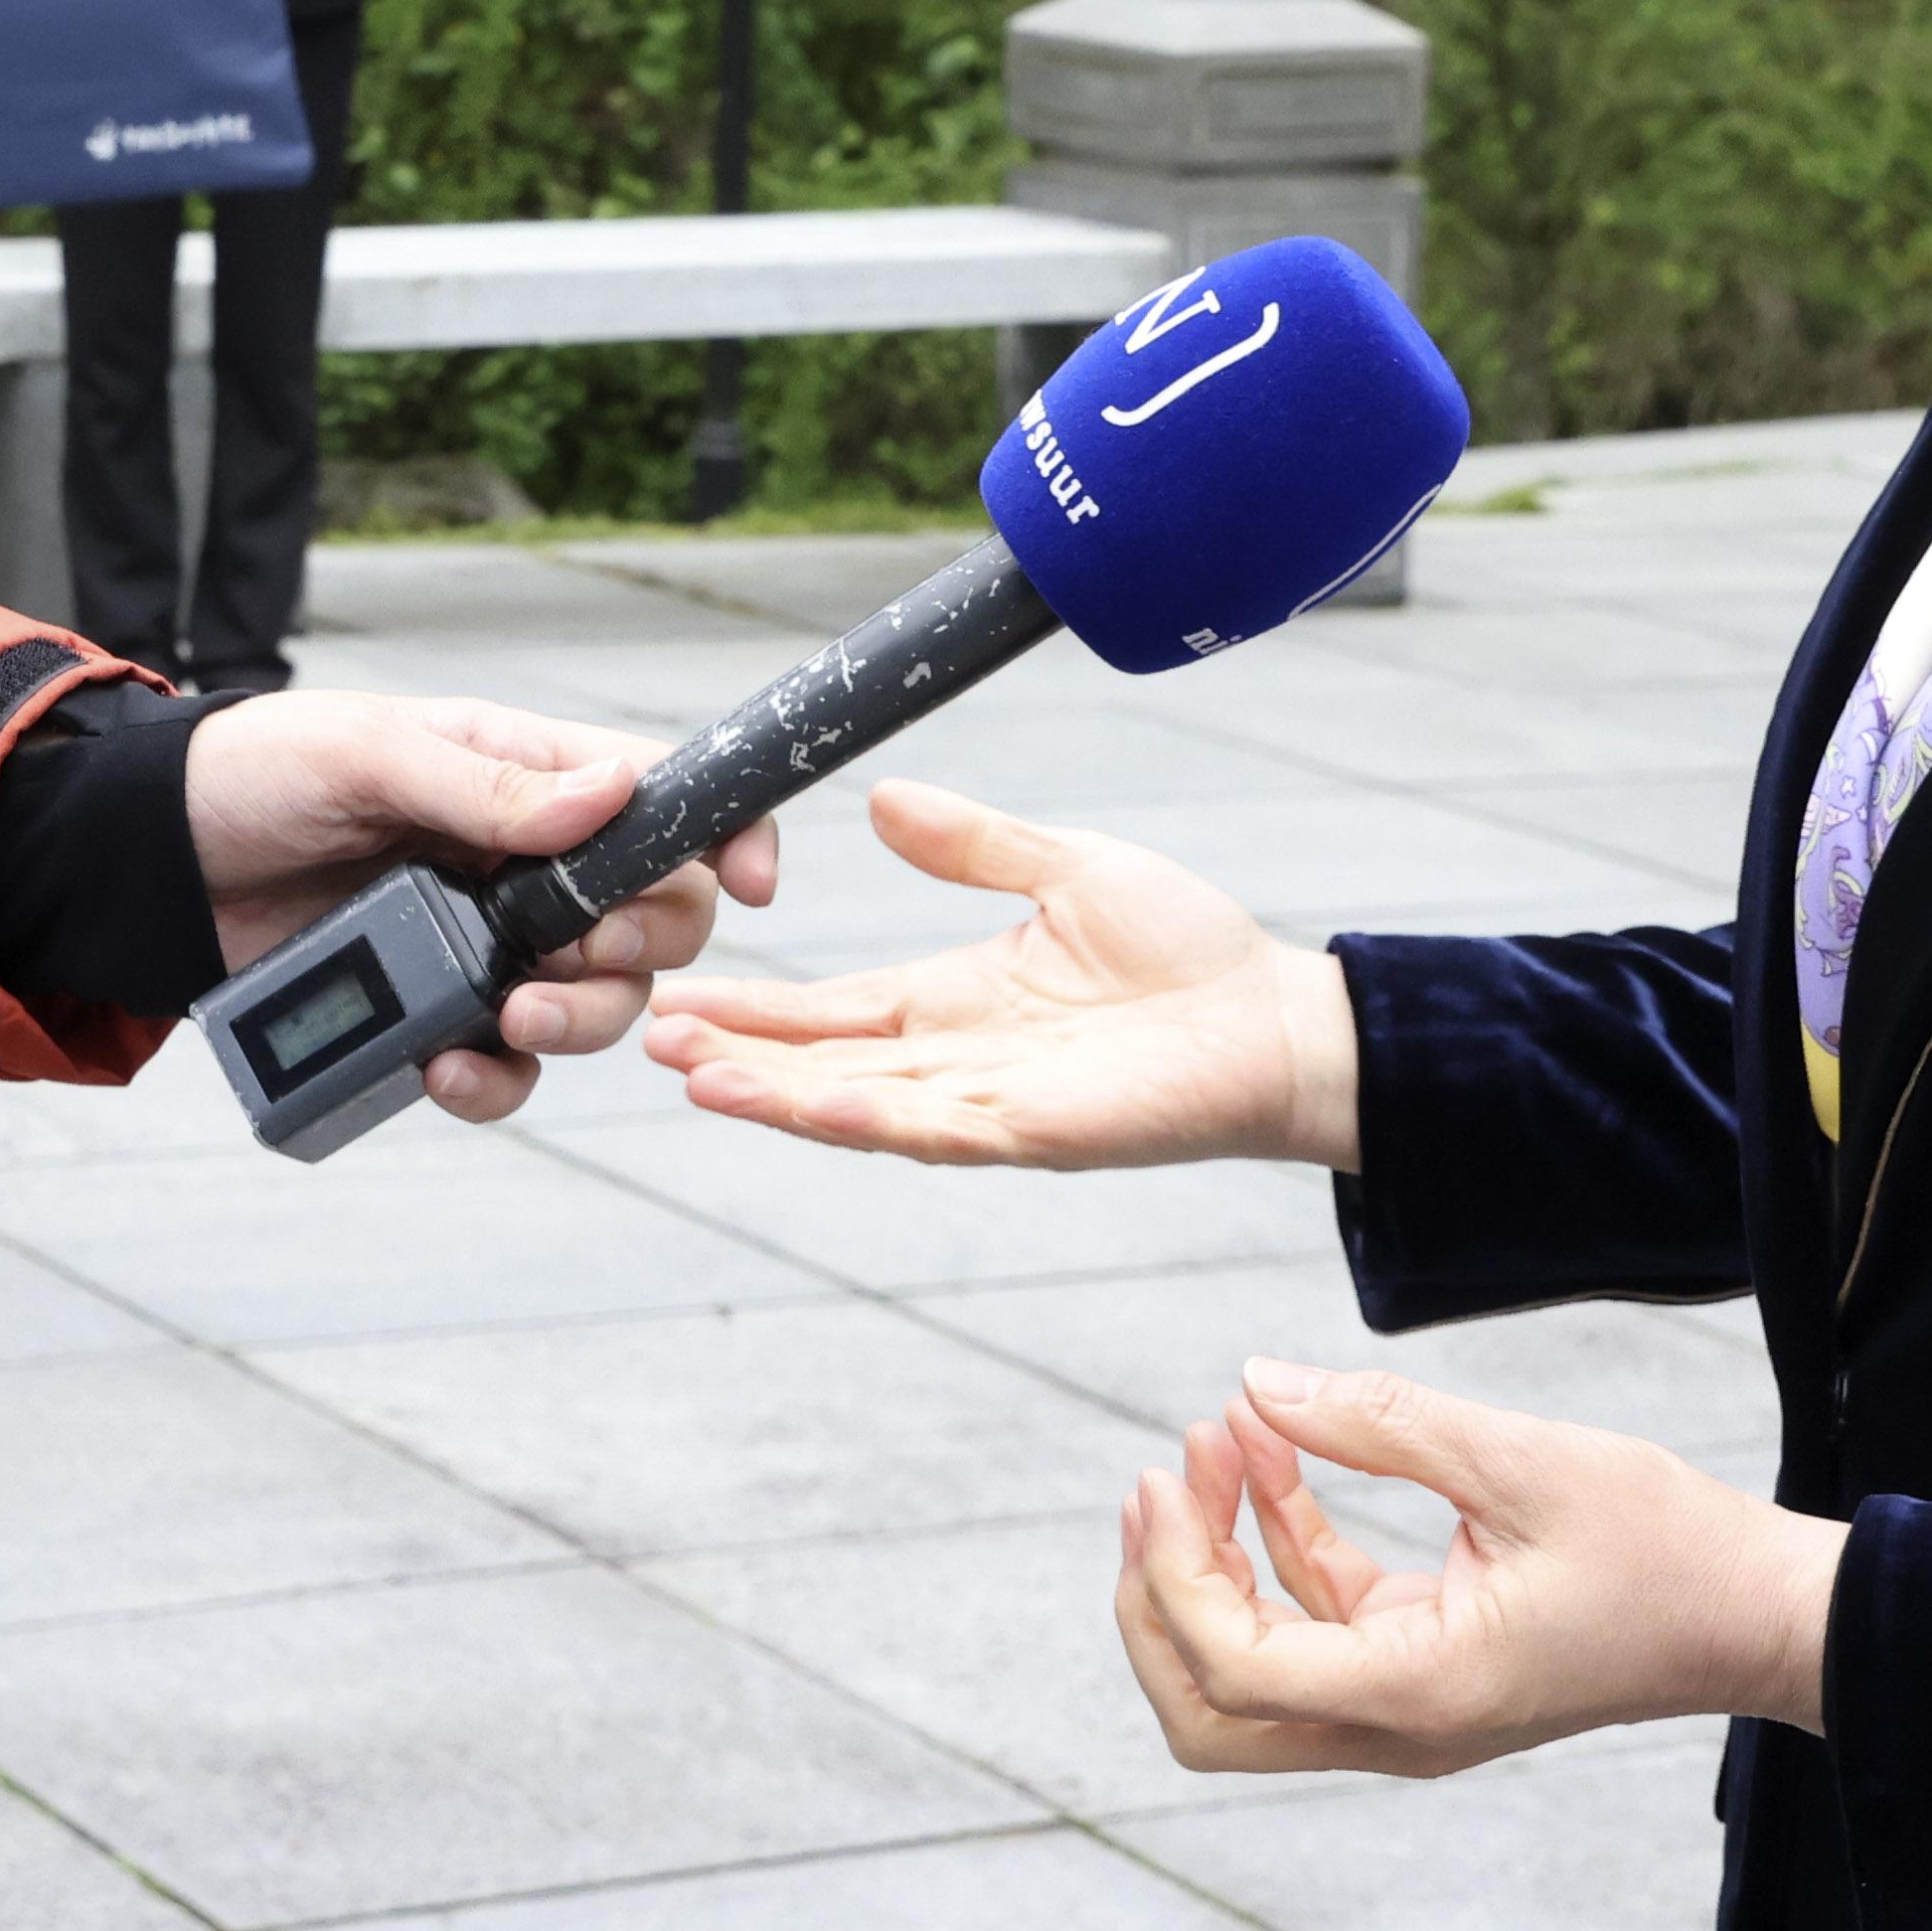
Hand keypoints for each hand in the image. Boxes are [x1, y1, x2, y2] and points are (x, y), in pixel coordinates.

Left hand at [178, 687, 770, 1123]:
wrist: (153, 861)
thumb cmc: (258, 774)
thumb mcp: (367, 756)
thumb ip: (484, 785)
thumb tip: (612, 793)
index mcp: (528, 777)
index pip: (662, 802)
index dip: (725, 838)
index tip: (753, 881)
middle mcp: (527, 867)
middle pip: (654, 922)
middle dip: (641, 949)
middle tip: (572, 953)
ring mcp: (486, 946)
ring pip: (594, 1005)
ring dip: (577, 1022)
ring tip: (507, 1014)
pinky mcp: (432, 1012)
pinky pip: (503, 1067)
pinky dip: (492, 1079)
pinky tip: (446, 1067)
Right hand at [642, 777, 1364, 1169]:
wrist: (1281, 1019)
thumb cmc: (1187, 951)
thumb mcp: (1063, 870)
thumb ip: (974, 844)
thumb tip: (883, 799)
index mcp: (951, 1000)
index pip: (829, 1008)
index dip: (754, 1006)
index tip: (679, 992)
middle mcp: (955, 1060)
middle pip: (819, 1064)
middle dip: (735, 1056)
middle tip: (650, 1035)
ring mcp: (991, 1103)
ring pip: (858, 1106)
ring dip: (777, 1096)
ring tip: (697, 1077)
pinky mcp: (1038, 1132)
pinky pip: (939, 1130)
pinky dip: (870, 1120)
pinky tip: (813, 1105)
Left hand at [1113, 1360, 1840, 1779]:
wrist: (1762, 1614)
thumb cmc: (1666, 1547)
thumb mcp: (1521, 1463)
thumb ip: (1381, 1425)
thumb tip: (1254, 1384)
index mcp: (1416, 1693)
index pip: (1230, 1671)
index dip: (1173, 1575)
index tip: (1169, 1471)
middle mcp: (1399, 1725)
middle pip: (1208, 1713)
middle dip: (1159, 1600)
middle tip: (1157, 1482)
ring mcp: (1410, 1708)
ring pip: (1251, 1673)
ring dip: (1219, 1558)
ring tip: (1222, 1432)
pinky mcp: (1427, 1671)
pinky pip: (1315, 1626)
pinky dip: (1280, 1548)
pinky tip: (1274, 1453)